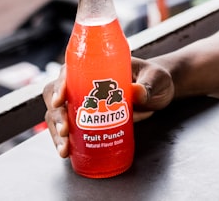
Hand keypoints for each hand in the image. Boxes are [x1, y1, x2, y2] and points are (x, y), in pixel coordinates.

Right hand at [43, 57, 175, 156]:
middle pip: (57, 94)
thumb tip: (136, 93)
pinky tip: (66, 152)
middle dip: (56, 113)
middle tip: (64, 130)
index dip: (60, 84)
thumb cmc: (156, 78)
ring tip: (64, 149)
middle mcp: (85, 83)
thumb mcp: (155, 78)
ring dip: (57, 131)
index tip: (60, 99)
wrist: (161, 92)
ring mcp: (85, 102)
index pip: (69, 70)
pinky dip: (65, 140)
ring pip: (59, 114)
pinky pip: (70, 129)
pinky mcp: (90, 119)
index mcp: (98, 66)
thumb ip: (148, 85)